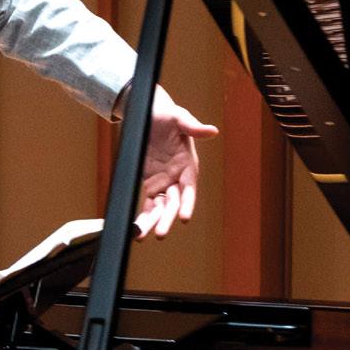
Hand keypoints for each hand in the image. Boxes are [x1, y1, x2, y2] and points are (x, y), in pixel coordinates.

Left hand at [135, 86, 218, 238]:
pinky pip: (148, 203)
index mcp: (188, 164)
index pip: (189, 187)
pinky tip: (137, 229)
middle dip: (167, 218)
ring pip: (160, 207)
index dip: (188, 202)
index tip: (184, 217)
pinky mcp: (149, 182)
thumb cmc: (166, 113)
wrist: (148, 112)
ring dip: (154, 222)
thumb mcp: (178, 116)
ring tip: (144, 237)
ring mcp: (163, 181)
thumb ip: (192, 126)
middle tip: (160, 233)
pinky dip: (144, 216)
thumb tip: (212, 131)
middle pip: (174, 202)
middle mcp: (177, 176)